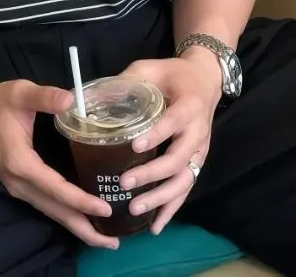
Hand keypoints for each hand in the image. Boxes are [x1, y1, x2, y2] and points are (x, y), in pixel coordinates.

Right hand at [0, 77, 119, 249]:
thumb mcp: (22, 93)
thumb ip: (46, 97)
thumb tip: (72, 100)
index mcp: (20, 163)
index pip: (55, 188)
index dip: (81, 200)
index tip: (105, 210)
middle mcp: (18, 182)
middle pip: (54, 210)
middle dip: (83, 227)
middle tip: (112, 244)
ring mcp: (16, 185)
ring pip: (49, 211)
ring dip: (75, 224)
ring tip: (102, 237)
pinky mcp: (18, 183)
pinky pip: (44, 203)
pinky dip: (64, 213)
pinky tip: (80, 216)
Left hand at [118, 52, 223, 232]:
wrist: (206, 80)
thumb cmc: (173, 74)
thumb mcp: (150, 69)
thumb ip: (125, 82)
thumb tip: (89, 99)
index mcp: (189, 104)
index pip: (174, 122)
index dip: (156, 135)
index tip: (134, 146)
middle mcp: (198, 131)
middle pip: (179, 158)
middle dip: (152, 174)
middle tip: (124, 183)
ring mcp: (199, 150)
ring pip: (184, 180)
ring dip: (161, 198)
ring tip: (135, 209)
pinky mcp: (196, 162)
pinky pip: (186, 189)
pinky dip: (171, 209)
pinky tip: (155, 226)